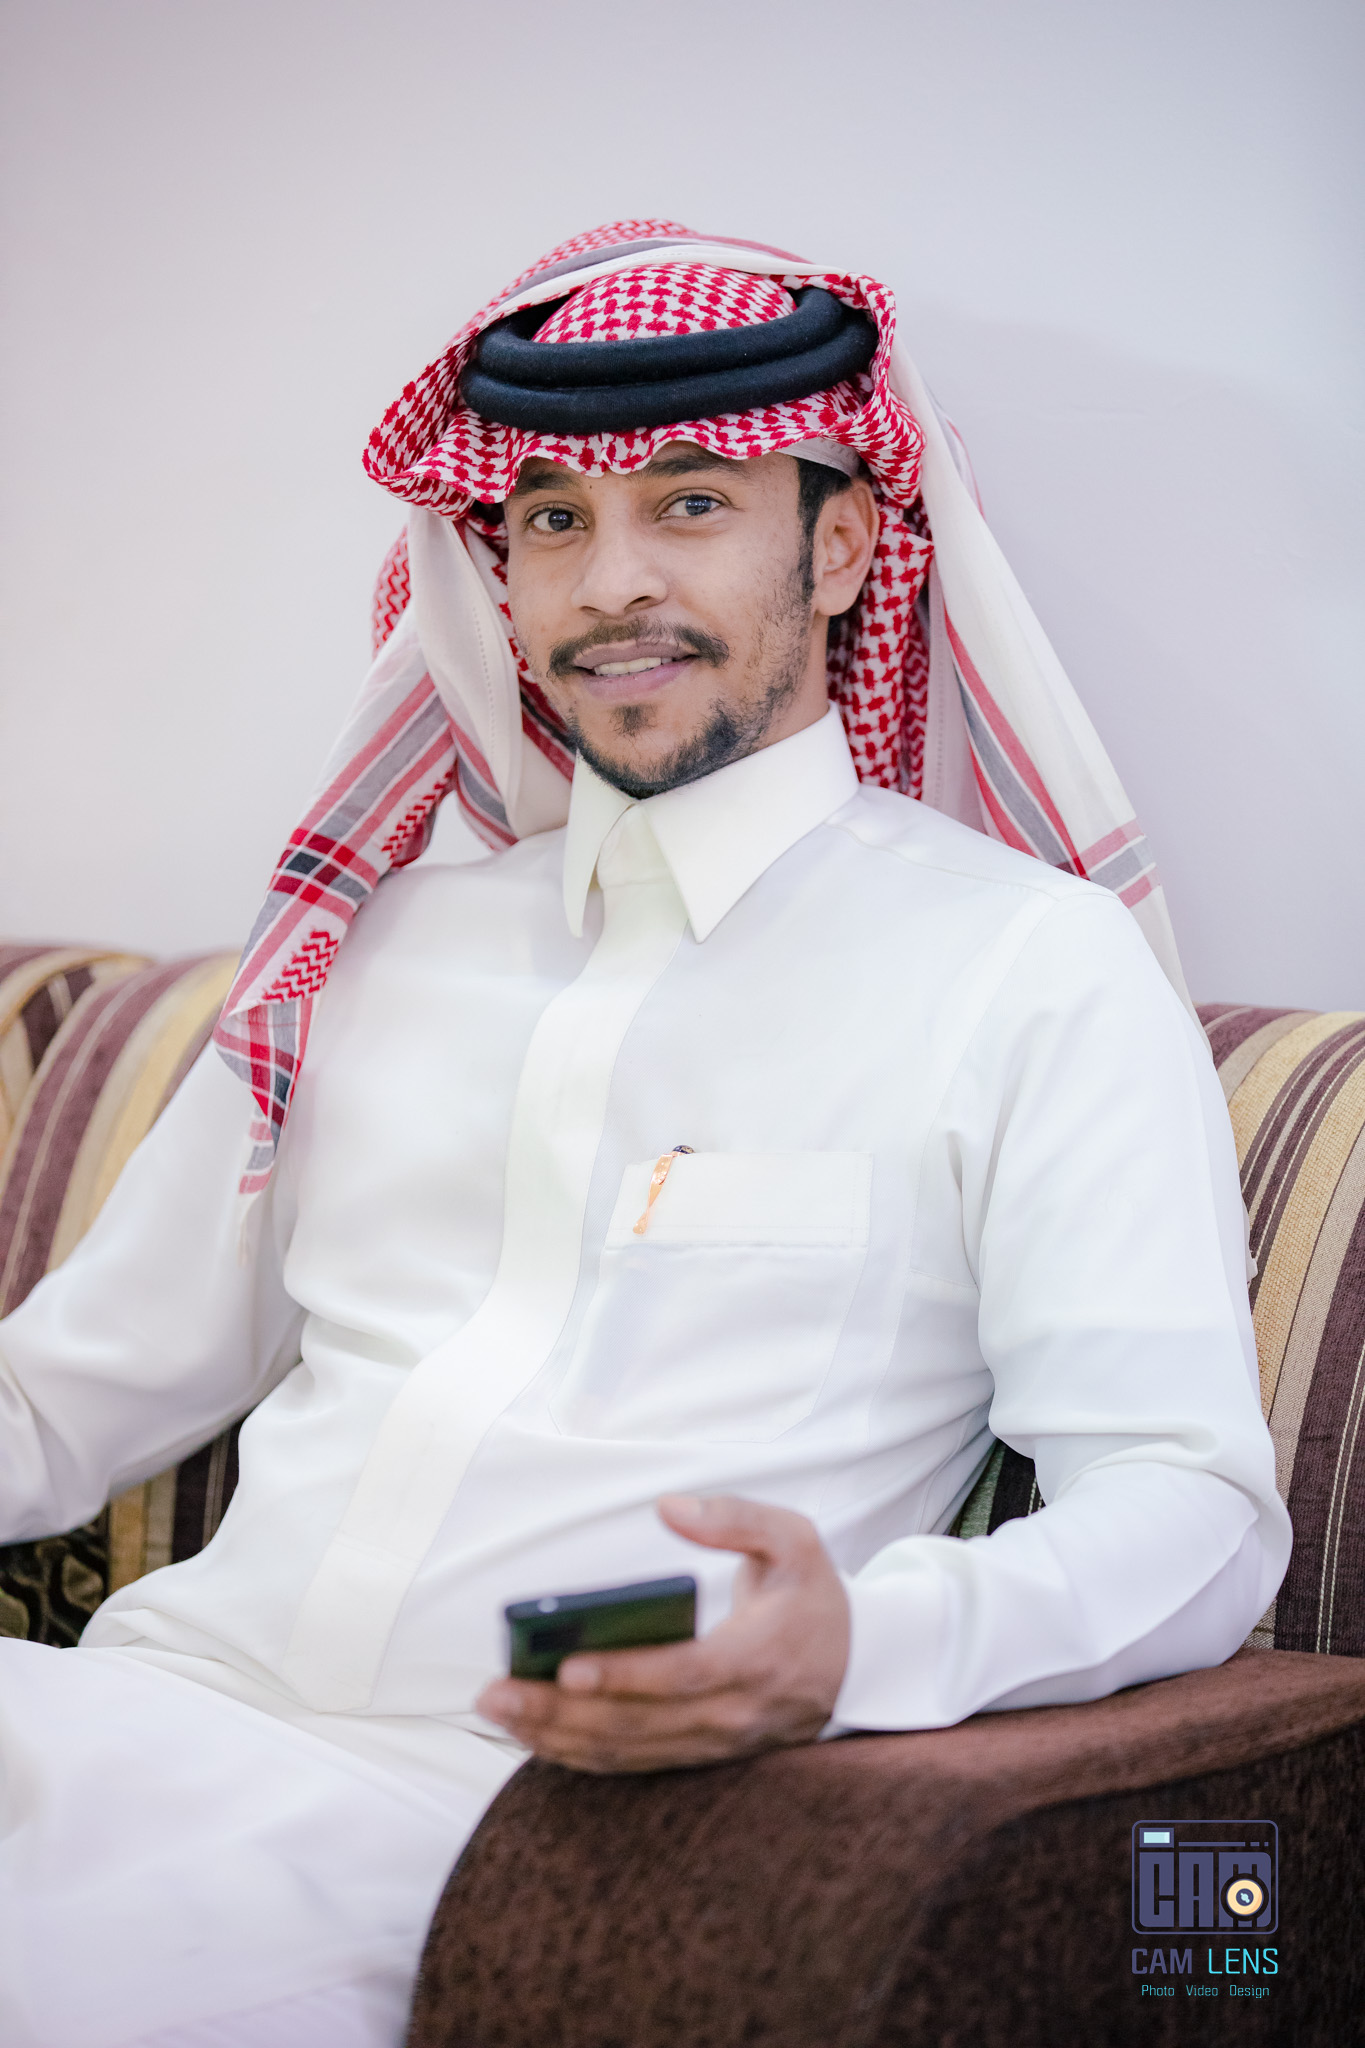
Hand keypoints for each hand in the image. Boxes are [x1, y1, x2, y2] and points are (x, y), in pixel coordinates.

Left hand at [475, 1494, 850, 1773]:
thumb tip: (669, 1507)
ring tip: (497, 1711)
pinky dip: (579, 1754)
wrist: (857, 1667)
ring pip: (628, 1752)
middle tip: (495, 1694)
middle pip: (639, 1724)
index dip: (625, 1677)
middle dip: (560, 1713)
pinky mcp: (701, 1755)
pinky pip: (633, 1763)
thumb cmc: (813, 1595)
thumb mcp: (796, 1539)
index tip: (568, 1669)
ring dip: (557, 1737)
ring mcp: (716, 1743)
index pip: (684, 1675)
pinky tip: (533, 1734)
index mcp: (758, 1657)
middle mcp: (734, 1713)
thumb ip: (736, 1518)